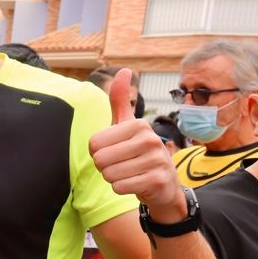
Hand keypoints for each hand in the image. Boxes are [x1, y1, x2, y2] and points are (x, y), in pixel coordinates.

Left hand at [89, 69, 183, 219]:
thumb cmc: (137, 152)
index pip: (94, 143)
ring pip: (109, 174)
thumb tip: (124, 70)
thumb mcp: (127, 125)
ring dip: (113, 178)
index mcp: (138, 125)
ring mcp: (156, 160)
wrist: (163, 184)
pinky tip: (135, 182)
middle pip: (100, 160)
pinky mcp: (157, 181)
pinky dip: (122, 188)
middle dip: (104, 166)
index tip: (114, 150)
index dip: (97, 152)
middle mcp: (150, 139)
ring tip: (129, 172)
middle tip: (121, 164)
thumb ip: (120, 100)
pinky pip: (119, 187)